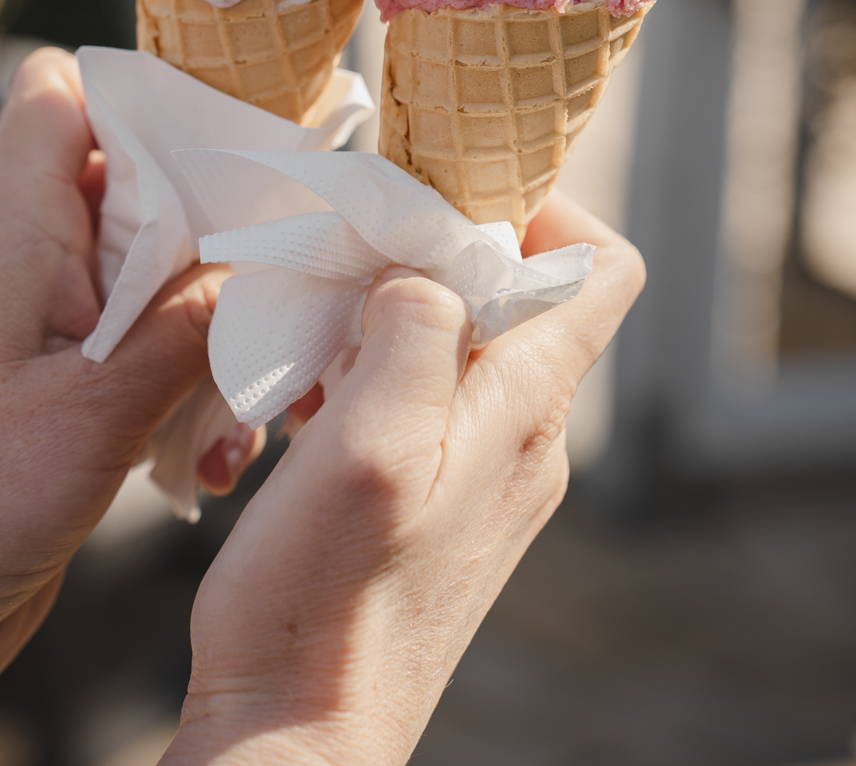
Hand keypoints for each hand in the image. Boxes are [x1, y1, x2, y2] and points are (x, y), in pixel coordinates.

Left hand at [0, 49, 261, 762]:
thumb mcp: (101, 406)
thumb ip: (194, 320)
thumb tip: (277, 262)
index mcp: (18, 225)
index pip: (64, 90)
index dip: (145, 92)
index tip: (236, 137)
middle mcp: (32, 253)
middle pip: (139, 174)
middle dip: (219, 217)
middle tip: (285, 268)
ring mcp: (49, 315)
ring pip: (157, 262)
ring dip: (217, 313)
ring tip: (253, 386)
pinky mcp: (66, 375)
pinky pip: (150, 336)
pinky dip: (193, 373)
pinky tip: (215, 451)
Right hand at [168, 192, 643, 765]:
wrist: (299, 735)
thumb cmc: (323, 598)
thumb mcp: (367, 442)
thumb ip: (414, 334)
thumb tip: (428, 267)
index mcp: (524, 409)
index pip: (601, 269)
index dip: (544, 208)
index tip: (453, 189)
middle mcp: (524, 437)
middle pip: (526, 294)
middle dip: (442, 252)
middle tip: (355, 253)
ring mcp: (486, 472)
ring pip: (467, 343)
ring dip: (396, 316)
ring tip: (319, 330)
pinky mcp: (441, 500)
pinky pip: (430, 398)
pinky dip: (375, 370)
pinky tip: (308, 396)